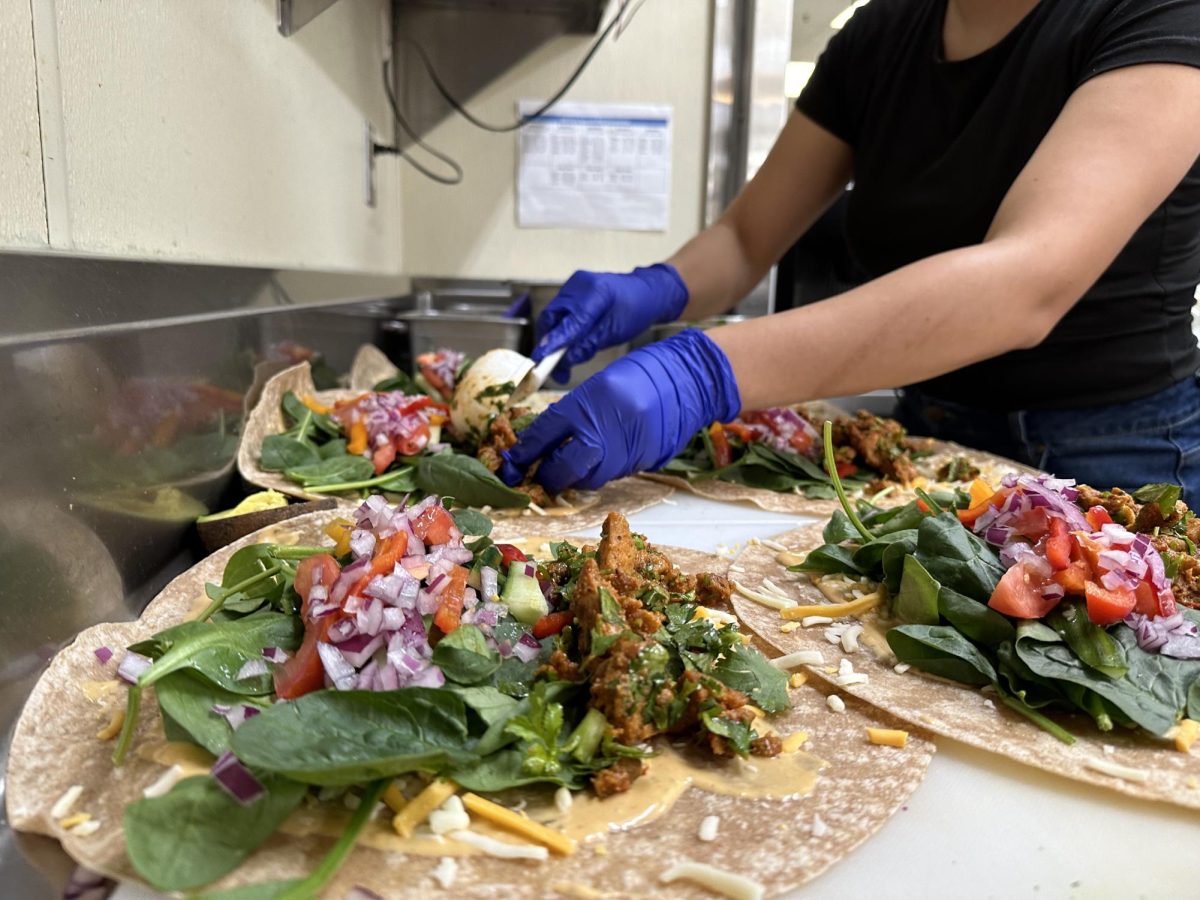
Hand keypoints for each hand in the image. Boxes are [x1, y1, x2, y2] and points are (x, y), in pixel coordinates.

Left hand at [501, 330, 740, 492]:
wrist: (688, 379)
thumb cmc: (640, 374)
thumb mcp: (598, 386)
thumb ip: (572, 414)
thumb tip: (545, 441)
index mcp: (588, 403)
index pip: (545, 435)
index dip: (525, 453)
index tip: (512, 463)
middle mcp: (605, 431)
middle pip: (564, 469)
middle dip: (548, 476)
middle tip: (539, 474)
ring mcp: (626, 450)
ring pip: (588, 478)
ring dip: (573, 477)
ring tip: (565, 468)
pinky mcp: (642, 462)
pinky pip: (611, 475)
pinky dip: (598, 471)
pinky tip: (596, 462)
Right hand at [532, 263, 688, 382]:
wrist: (646, 291)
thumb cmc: (636, 310)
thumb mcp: (615, 332)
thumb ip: (588, 345)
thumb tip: (565, 360)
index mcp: (596, 294)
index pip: (568, 323)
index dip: (553, 343)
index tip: (540, 360)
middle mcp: (579, 285)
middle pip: (551, 318)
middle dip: (548, 344)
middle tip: (552, 369)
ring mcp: (573, 286)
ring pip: (552, 317)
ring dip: (553, 340)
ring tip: (561, 364)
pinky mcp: (572, 291)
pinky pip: (559, 314)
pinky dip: (559, 331)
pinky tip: (566, 347)